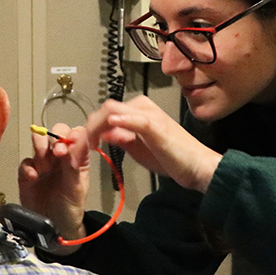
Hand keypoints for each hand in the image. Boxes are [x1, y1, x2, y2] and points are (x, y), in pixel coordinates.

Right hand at [18, 123, 90, 244]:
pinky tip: (33, 178)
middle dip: (55, 138)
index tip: (71, 143)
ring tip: (44, 164)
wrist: (55, 228)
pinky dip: (28, 168)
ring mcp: (43, 163)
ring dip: (40, 147)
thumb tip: (75, 143)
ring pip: (39, 141)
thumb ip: (75, 165)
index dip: (73, 135)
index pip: (76, 134)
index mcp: (76, 157)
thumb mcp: (77, 188)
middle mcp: (60, 156)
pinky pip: (25, 163)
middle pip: (56, 133)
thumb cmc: (70, 207)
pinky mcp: (27, 174)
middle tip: (57, 153)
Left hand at [86, 97, 222, 192]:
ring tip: (88, 146)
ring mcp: (150, 115)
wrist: (197, 166)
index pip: (105, 113)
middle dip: (87, 129)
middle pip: (105, 109)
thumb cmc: (171, 158)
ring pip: (113, 110)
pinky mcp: (157, 126)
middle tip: (79, 151)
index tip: (81, 147)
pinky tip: (112, 125)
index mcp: (138, 111)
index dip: (88, 128)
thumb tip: (104, 132)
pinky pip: (137, 119)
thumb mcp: (138, 148)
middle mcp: (142, 108)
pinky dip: (123, 120)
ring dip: (95, 128)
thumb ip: (121, 138)